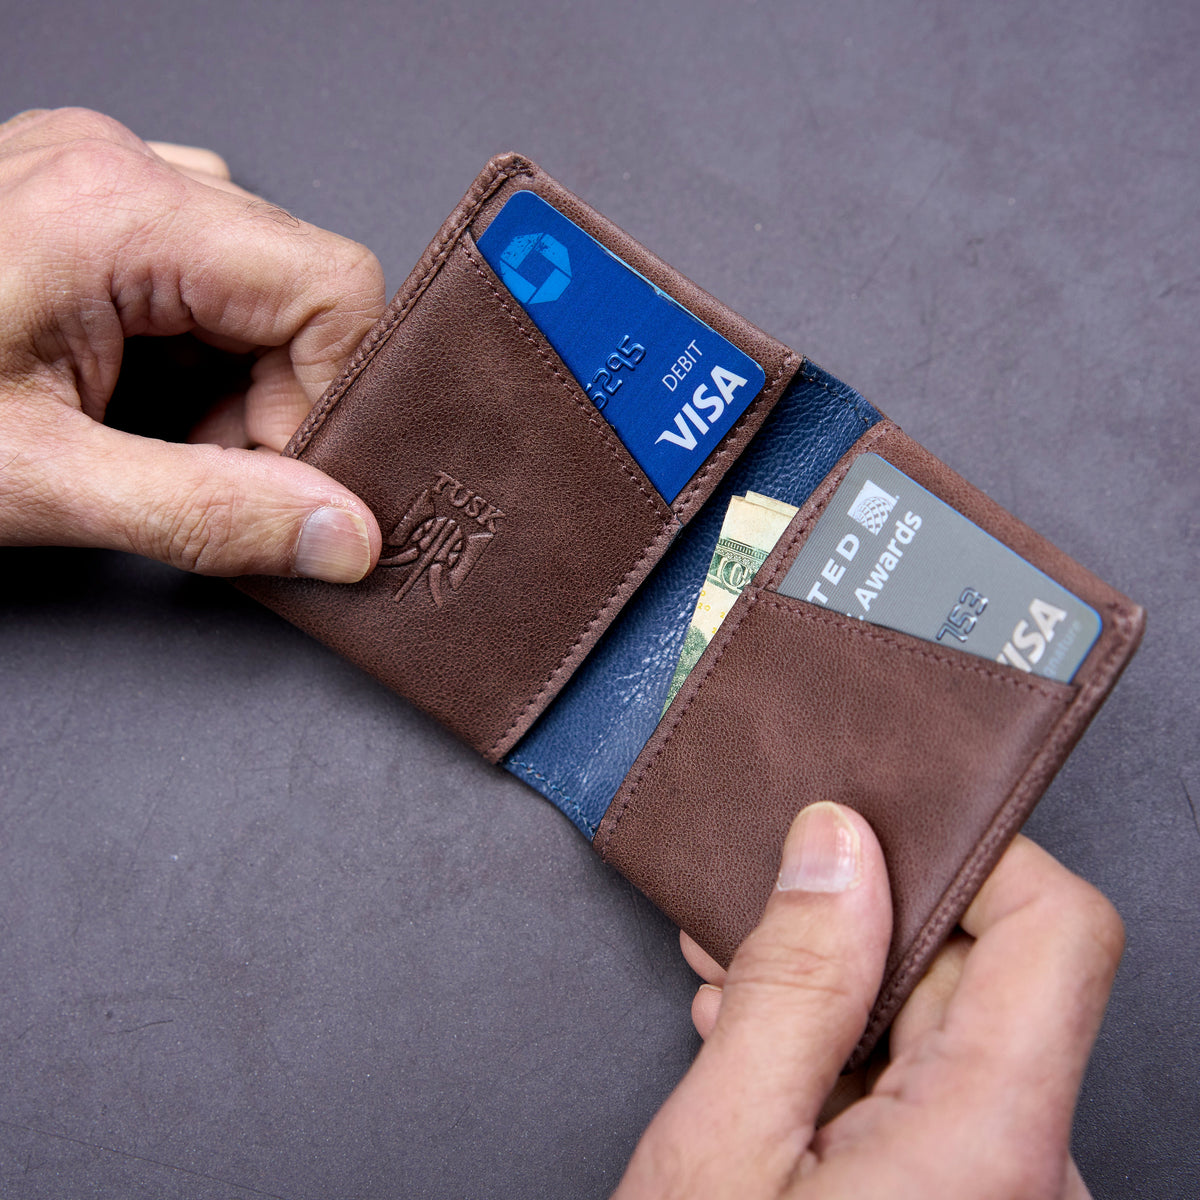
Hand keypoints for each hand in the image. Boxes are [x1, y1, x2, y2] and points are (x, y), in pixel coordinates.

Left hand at [0, 107, 384, 578]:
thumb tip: (341, 536)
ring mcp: (103, 179)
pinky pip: (206, 279)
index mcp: (120, 209)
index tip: (276, 476)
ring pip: (259, 290)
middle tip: (204, 467)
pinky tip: (136, 398)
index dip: (328, 398)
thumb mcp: (39, 482)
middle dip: (276, 400)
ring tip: (149, 434)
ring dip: (238, 383)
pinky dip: (198, 358)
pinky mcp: (88, 208)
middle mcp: (123, 168)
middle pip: (301, 291)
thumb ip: (207, 513)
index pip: (334, 289)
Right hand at [616, 803, 1122, 1198]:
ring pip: (947, 1032)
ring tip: (736, 986)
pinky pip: (931, 1090)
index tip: (878, 820)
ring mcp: (1006, 1199)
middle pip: (986, 979)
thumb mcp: (723, 1147)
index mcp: (993, 1148)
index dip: (977, 853)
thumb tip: (834, 845)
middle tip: (755, 911)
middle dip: (864, 926)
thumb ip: (792, 982)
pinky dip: (849, 1054)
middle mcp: (1033, 1176)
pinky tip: (767, 1053)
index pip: (1059, 933)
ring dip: (841, 992)